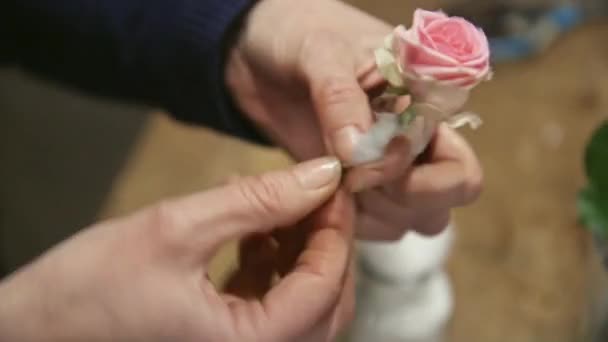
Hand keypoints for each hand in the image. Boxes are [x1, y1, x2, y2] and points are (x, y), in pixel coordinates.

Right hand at [0, 157, 353, 341]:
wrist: (32, 329)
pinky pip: (270, 306)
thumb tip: (319, 176)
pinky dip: (271, 266)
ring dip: (298, 250)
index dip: (335, 229)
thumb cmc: (90, 288)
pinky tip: (252, 231)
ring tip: (274, 203)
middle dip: (323, 240)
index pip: (324, 285)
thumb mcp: (177, 228)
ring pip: (301, 302)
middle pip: (324, 299)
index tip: (332, 184)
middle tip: (311, 191)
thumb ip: (257, 201)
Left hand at [226, 0, 482, 239]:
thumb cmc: (297, 34)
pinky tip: (319, 190)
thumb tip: (357, 155)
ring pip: (412, 218)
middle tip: (351, 176)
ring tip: (330, 176)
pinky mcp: (356, 184)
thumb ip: (340, 98)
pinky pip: (374, 224)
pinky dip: (350, 218)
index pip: (458, 166)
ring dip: (373, 211)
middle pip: (446, 199)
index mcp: (427, 100)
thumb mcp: (320, 52)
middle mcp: (418, 139)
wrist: (253, 53)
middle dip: (402, 198)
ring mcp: (388, 167)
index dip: (422, 179)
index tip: (368, 164)